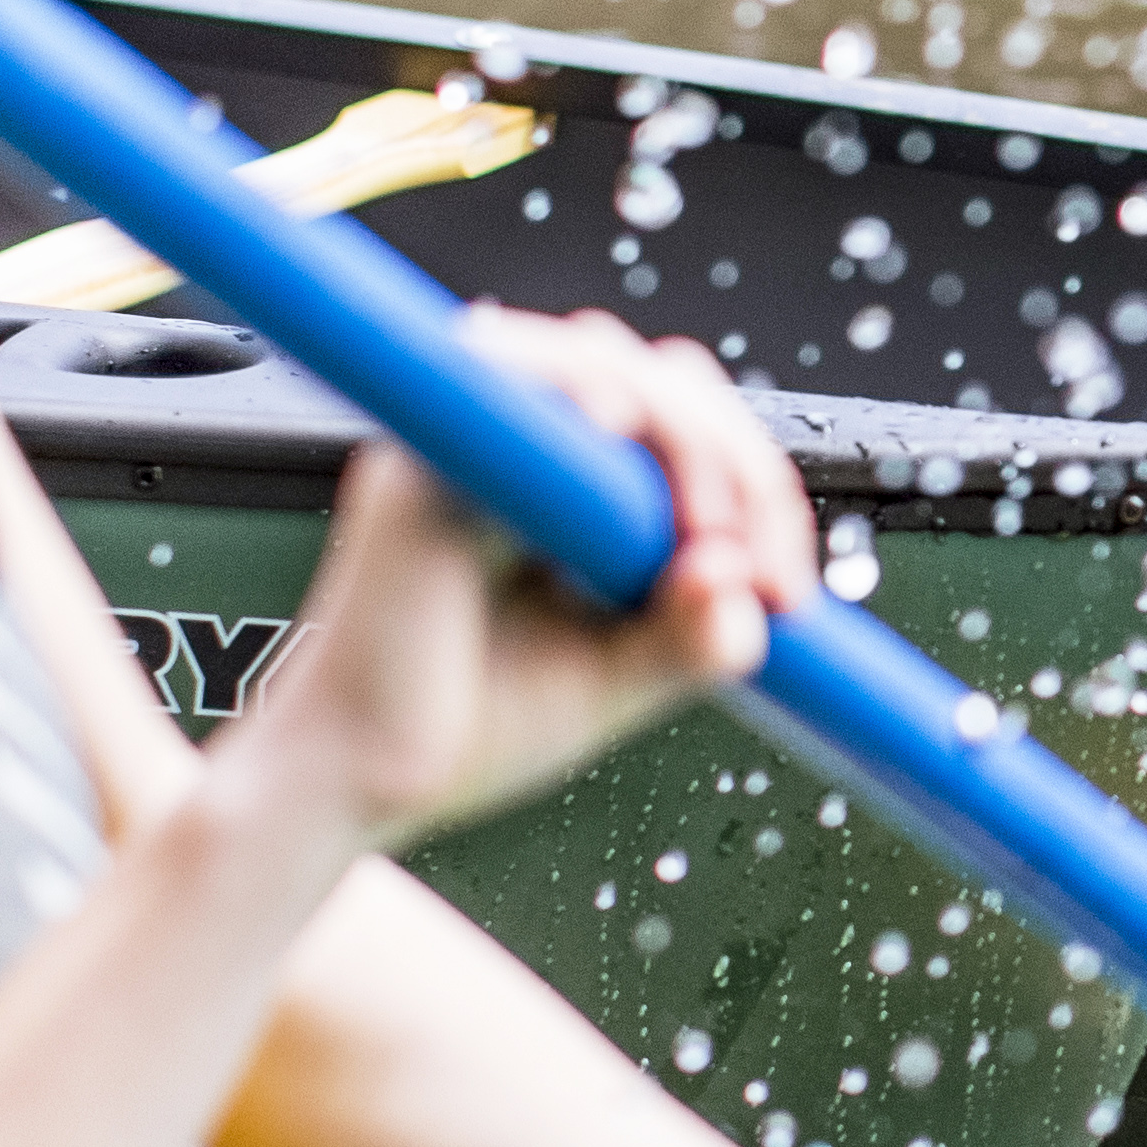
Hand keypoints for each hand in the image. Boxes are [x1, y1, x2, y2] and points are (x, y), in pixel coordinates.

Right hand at [221, 308, 812, 838]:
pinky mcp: (416, 466)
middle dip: (734, 460)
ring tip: (704, 523)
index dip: (757, 486)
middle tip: (758, 566)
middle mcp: (512, 445)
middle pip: (658, 380)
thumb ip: (689, 635)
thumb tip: (747, 590)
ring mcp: (463, 443)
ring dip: (675, 430)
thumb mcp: (615, 679)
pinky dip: (568, 387)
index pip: (687, 430)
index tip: (790, 594)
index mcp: (565, 484)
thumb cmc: (464, 724)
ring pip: (595, 361)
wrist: (355, 786)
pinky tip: (615, 427)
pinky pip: (498, 384)